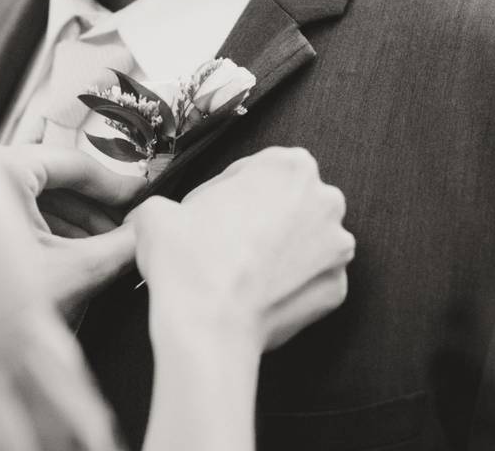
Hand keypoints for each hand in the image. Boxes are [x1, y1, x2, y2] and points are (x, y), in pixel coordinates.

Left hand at [0, 144, 145, 315]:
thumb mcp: (68, 271)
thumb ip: (117, 249)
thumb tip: (147, 234)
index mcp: (5, 168)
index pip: (76, 164)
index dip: (116, 186)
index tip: (141, 201)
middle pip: (55, 181)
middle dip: (94, 212)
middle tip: (125, 232)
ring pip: (34, 198)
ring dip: (71, 224)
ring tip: (100, 251)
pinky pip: (12, 211)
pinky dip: (43, 231)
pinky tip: (66, 256)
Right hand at [132, 147, 353, 352]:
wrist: (208, 326)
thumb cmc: (189, 263)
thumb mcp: (157, 212)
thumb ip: (168, 203)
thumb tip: (164, 216)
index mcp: (288, 166)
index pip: (256, 171)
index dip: (230, 192)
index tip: (216, 211)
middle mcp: (324, 201)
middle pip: (289, 203)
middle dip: (263, 219)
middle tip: (228, 241)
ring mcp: (336, 248)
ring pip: (305, 241)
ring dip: (281, 251)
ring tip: (244, 269)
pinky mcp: (337, 288)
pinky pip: (311, 280)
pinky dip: (290, 285)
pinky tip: (260, 292)